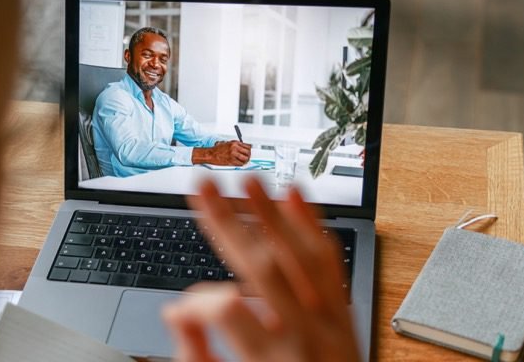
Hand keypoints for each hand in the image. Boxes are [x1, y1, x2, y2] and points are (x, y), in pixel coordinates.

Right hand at [163, 176, 359, 361]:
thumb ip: (200, 360)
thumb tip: (178, 315)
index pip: (227, 311)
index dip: (198, 300)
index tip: (182, 308)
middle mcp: (305, 339)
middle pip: (263, 267)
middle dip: (228, 223)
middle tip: (202, 186)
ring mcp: (331, 326)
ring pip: (300, 255)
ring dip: (271, 213)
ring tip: (246, 179)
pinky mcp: (345, 319)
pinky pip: (330, 264)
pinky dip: (313, 228)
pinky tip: (296, 198)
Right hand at [193, 141, 250, 165]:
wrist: (210, 154)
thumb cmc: (217, 150)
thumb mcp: (226, 143)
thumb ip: (234, 145)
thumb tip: (241, 147)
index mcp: (234, 143)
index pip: (247, 145)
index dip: (249, 149)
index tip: (249, 151)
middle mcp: (235, 148)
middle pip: (248, 152)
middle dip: (248, 155)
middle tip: (247, 157)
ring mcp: (233, 155)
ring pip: (245, 158)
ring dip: (246, 160)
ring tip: (244, 161)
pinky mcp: (231, 161)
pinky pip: (240, 164)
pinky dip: (241, 164)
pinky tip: (240, 164)